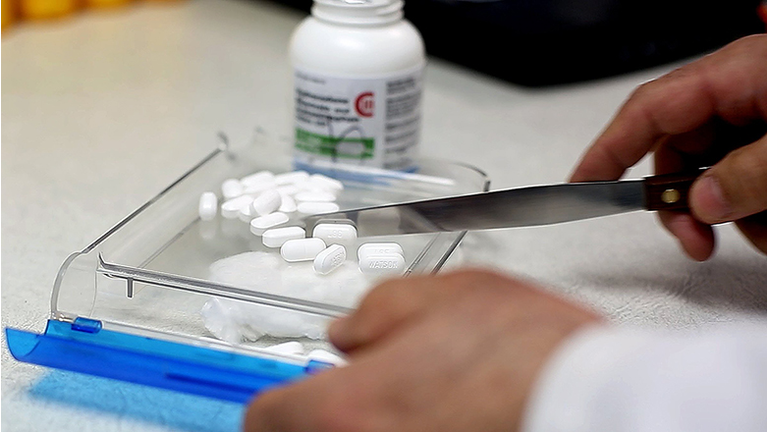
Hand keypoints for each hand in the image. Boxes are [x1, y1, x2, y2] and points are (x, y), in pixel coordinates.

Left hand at [244, 269, 600, 431]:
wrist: (600, 400)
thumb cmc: (535, 354)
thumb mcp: (446, 294)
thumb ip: (377, 311)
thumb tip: (349, 333)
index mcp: (346, 409)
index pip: (264, 419)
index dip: (282, 400)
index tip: (299, 394)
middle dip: (325, 419)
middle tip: (359, 401)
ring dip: (360, 430)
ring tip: (410, 409)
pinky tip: (437, 422)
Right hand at [571, 34, 765, 260]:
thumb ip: (747, 173)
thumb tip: (702, 203)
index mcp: (738, 73)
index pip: (647, 111)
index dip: (607, 149)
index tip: (579, 186)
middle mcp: (743, 92)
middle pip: (677, 151)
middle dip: (679, 203)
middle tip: (694, 239)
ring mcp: (760, 116)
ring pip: (710, 171)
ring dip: (722, 213)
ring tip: (757, 233)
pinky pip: (741, 177)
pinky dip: (750, 208)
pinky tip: (767, 222)